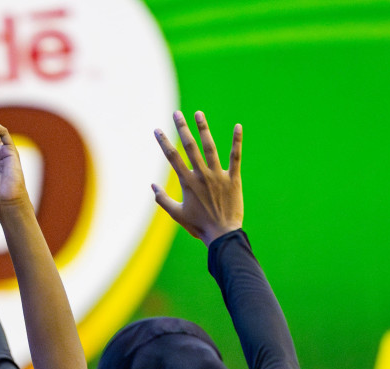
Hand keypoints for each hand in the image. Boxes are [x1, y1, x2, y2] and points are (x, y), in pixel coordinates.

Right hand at [152, 110, 242, 244]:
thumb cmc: (198, 226)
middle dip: (182, 129)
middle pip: (190, 147)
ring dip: (203, 129)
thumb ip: (162, 199)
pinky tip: (237, 126)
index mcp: (187, 183)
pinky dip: (236, 141)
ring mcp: (218, 175)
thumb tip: (152, 185)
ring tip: (198, 113)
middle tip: (177, 113)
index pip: (172, 158)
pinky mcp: (233, 179)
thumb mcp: (176, 215)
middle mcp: (201, 175)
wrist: (222, 234)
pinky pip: (235, 157)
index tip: (157, 129)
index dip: (164, 143)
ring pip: (209, 147)